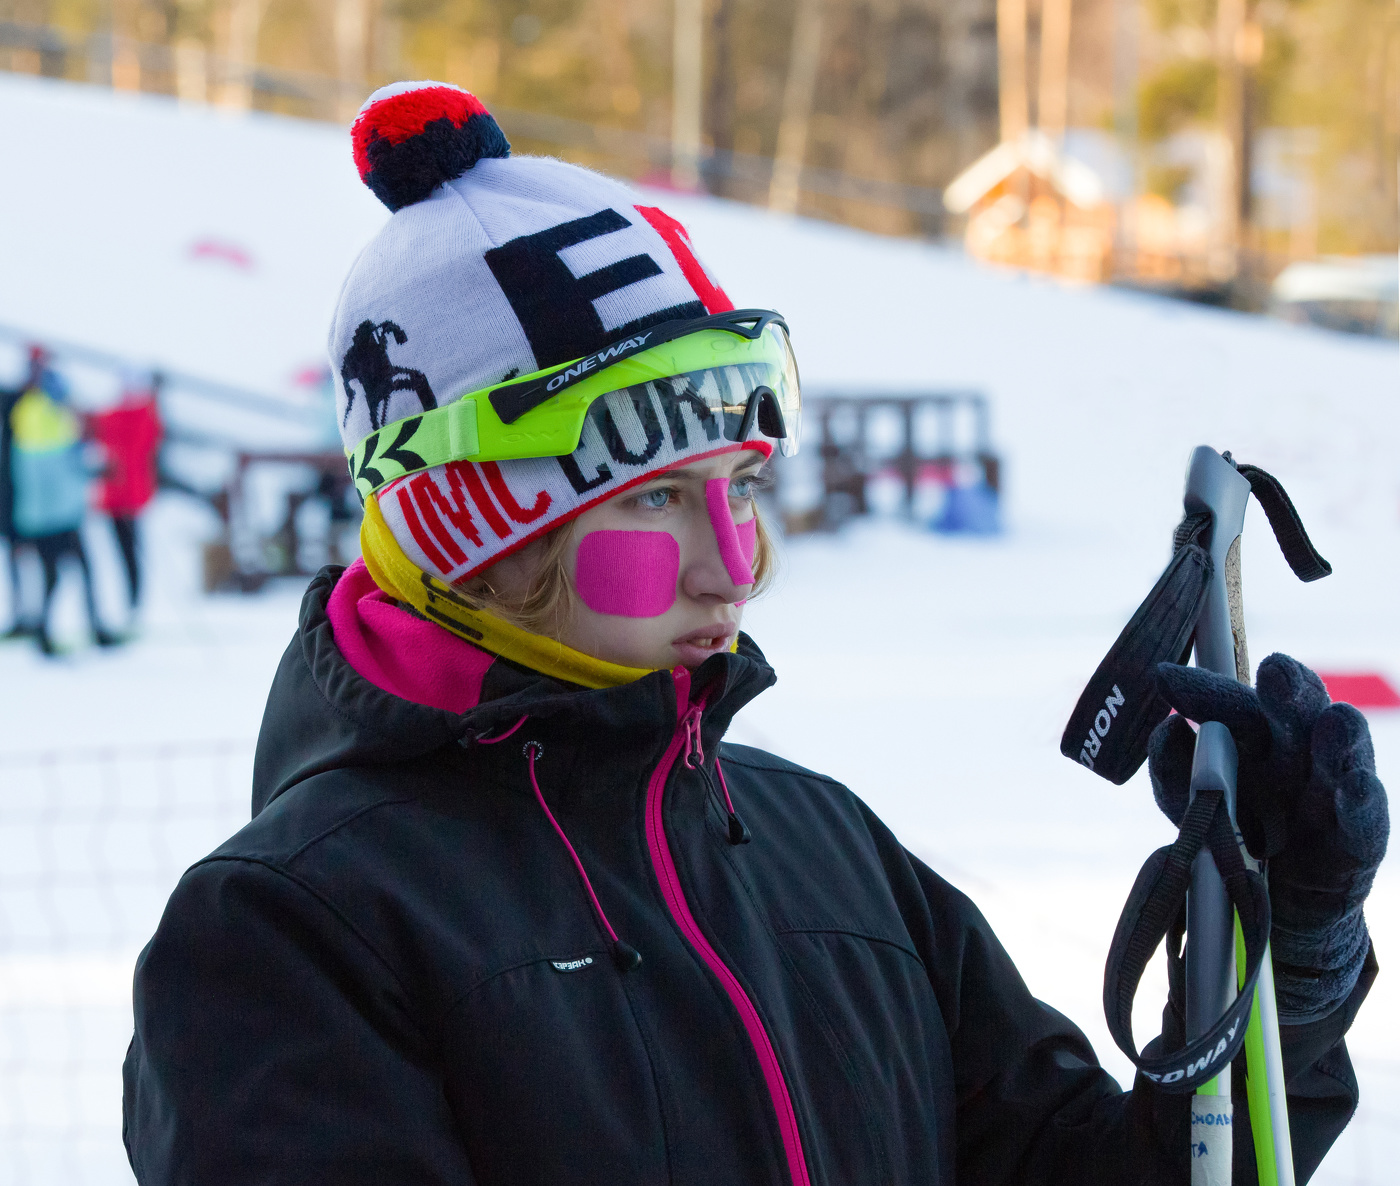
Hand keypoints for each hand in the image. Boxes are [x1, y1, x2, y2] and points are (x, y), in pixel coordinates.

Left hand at [1147, 653, 1387, 1020]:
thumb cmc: (1230, 841)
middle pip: (1297, 715)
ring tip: (1334, 721)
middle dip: (1290, 692)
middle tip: (1276, 670)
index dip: (1205, 691)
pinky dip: (1360, 805)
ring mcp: (1331, 797)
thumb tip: (1168, 729)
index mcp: (1254, 740)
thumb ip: (1175, 771)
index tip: (1165, 678)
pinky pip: (1362, 824)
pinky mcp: (1354, 846)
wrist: (1270, 915)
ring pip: (1341, 758)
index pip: (1234, 704)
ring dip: (1339, 739)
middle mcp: (1296, 757)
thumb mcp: (1190, 807)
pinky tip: (1355, 786)